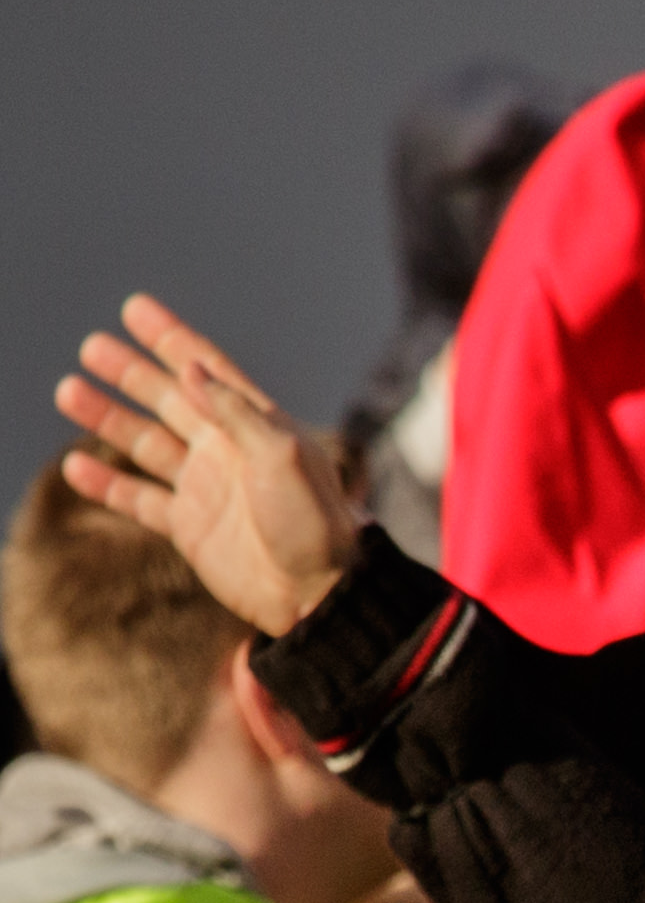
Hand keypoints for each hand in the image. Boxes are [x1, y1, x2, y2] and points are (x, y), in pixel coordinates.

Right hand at [53, 294, 358, 634]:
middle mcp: (227, 452)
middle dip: (131, 372)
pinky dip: (107, 484)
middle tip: (91, 347)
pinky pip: (139, 499)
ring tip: (68, 390)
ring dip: (107, 418)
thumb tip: (191, 368)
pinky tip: (75, 467)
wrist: (319, 594)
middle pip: (168, 400)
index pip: (206, 371)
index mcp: (256, 427)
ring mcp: (206, 488)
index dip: (171, 338)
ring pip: (145, 443)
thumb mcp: (284, 457)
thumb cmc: (314, 524)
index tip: (134, 308)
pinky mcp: (190, 527)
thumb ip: (237, 412)